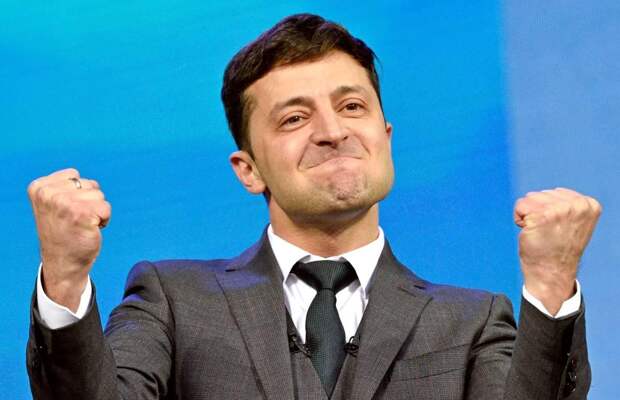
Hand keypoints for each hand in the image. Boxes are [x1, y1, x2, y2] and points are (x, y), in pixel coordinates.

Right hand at [27, 168, 110, 311]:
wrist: (63, 264)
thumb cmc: (63, 233)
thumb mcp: (53, 205)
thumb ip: (62, 188)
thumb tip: (81, 179)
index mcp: (39, 188)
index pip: (74, 175)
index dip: (77, 194)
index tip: (65, 212)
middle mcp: (49, 193)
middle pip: (89, 184)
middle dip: (89, 202)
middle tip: (75, 221)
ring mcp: (64, 203)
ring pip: (99, 195)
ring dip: (97, 211)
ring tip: (82, 225)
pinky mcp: (81, 214)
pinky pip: (106, 208)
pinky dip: (104, 219)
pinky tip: (90, 230)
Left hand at [514, 188, 600, 314]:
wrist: (551, 273)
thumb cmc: (558, 249)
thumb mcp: (572, 223)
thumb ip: (567, 206)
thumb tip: (552, 193)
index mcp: (588, 205)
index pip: (554, 193)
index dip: (549, 211)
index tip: (558, 229)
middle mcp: (577, 205)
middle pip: (540, 194)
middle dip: (537, 212)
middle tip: (547, 233)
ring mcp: (560, 210)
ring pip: (529, 199)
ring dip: (528, 216)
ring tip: (540, 233)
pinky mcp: (542, 216)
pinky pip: (520, 207)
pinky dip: (519, 219)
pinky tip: (530, 233)